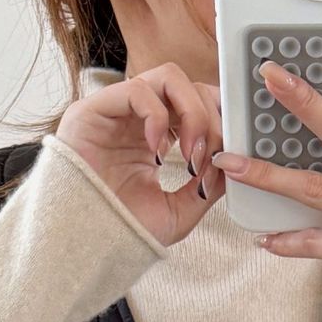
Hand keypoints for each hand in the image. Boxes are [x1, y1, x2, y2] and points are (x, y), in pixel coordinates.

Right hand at [55, 62, 226, 247]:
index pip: (198, 103)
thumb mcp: (181, 211)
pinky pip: (138, 90)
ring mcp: (118, 110)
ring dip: (191, 113)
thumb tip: (232, 161)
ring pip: (168, 77)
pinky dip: (157, 117)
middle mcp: (140, 118)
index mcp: (159, 136)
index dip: (220, 121)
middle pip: (190, 85)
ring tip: (189, 154)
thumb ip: (207, 185)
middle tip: (209, 157)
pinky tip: (157, 151)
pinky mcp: (94, 109)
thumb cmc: (126, 228)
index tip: (228, 154)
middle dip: (211, 119)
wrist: (89, 243)